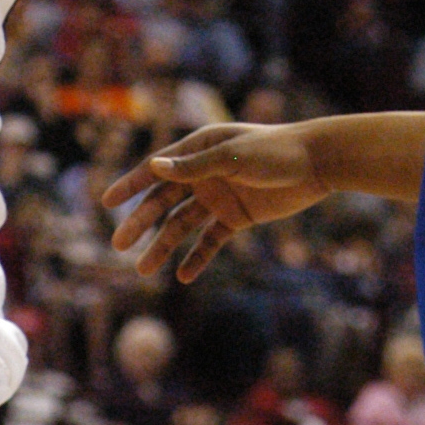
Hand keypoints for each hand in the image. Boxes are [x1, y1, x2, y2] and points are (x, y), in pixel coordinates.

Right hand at [103, 121, 329, 280]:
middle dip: (141, 223)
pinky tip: (182, 275)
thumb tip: (155, 167)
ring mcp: (219, 196)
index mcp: (199, 149)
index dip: (132, 185)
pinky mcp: (237, 217)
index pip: (158, 169)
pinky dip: (197, 257)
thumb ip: (195, 166)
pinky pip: (210, 239)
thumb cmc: (275, 150)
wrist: (317, 163)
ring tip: (143, 269)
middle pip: (165, 202)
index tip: (107, 202)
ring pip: (183, 225)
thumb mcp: (233, 157)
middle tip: (118, 245)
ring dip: (163, 245)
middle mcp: (204, 173)